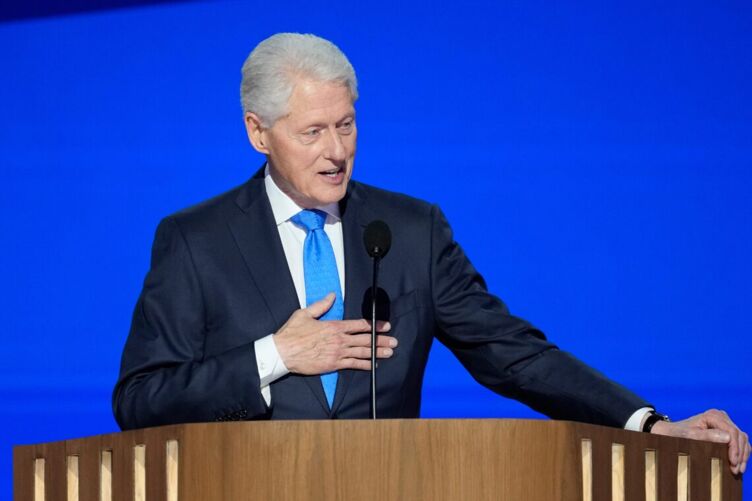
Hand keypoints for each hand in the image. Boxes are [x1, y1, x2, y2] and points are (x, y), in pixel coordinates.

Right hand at [274, 292, 396, 374]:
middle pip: (365, 339)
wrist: (283, 352)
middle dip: (381, 340)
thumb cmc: (291, 333)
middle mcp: (339, 340)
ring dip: (377, 352)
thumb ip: (321, 305)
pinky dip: (364, 365)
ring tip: (390, 353)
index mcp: (334, 326)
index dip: (375, 325)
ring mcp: (337, 353)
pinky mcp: (333, 364)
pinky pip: (353, 364)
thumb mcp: (305, 313)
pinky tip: (373, 365)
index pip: (359, 325)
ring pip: (362, 352)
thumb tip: (332, 295)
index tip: (385, 326)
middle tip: (394, 341)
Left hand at [650, 409, 748, 474]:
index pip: (732, 432)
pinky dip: (741, 452)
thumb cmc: (679, 433)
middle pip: (739, 436)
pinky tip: (738, 464)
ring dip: (742, 455)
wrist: (671, 432)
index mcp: (713, 416)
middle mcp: (721, 417)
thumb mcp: (690, 436)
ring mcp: (724, 423)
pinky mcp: (726, 430)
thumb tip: (728, 438)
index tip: (733, 462)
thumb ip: (707, 436)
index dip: (735, 448)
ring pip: (742, 439)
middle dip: (740, 454)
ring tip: (738, 469)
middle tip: (736, 469)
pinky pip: (739, 441)